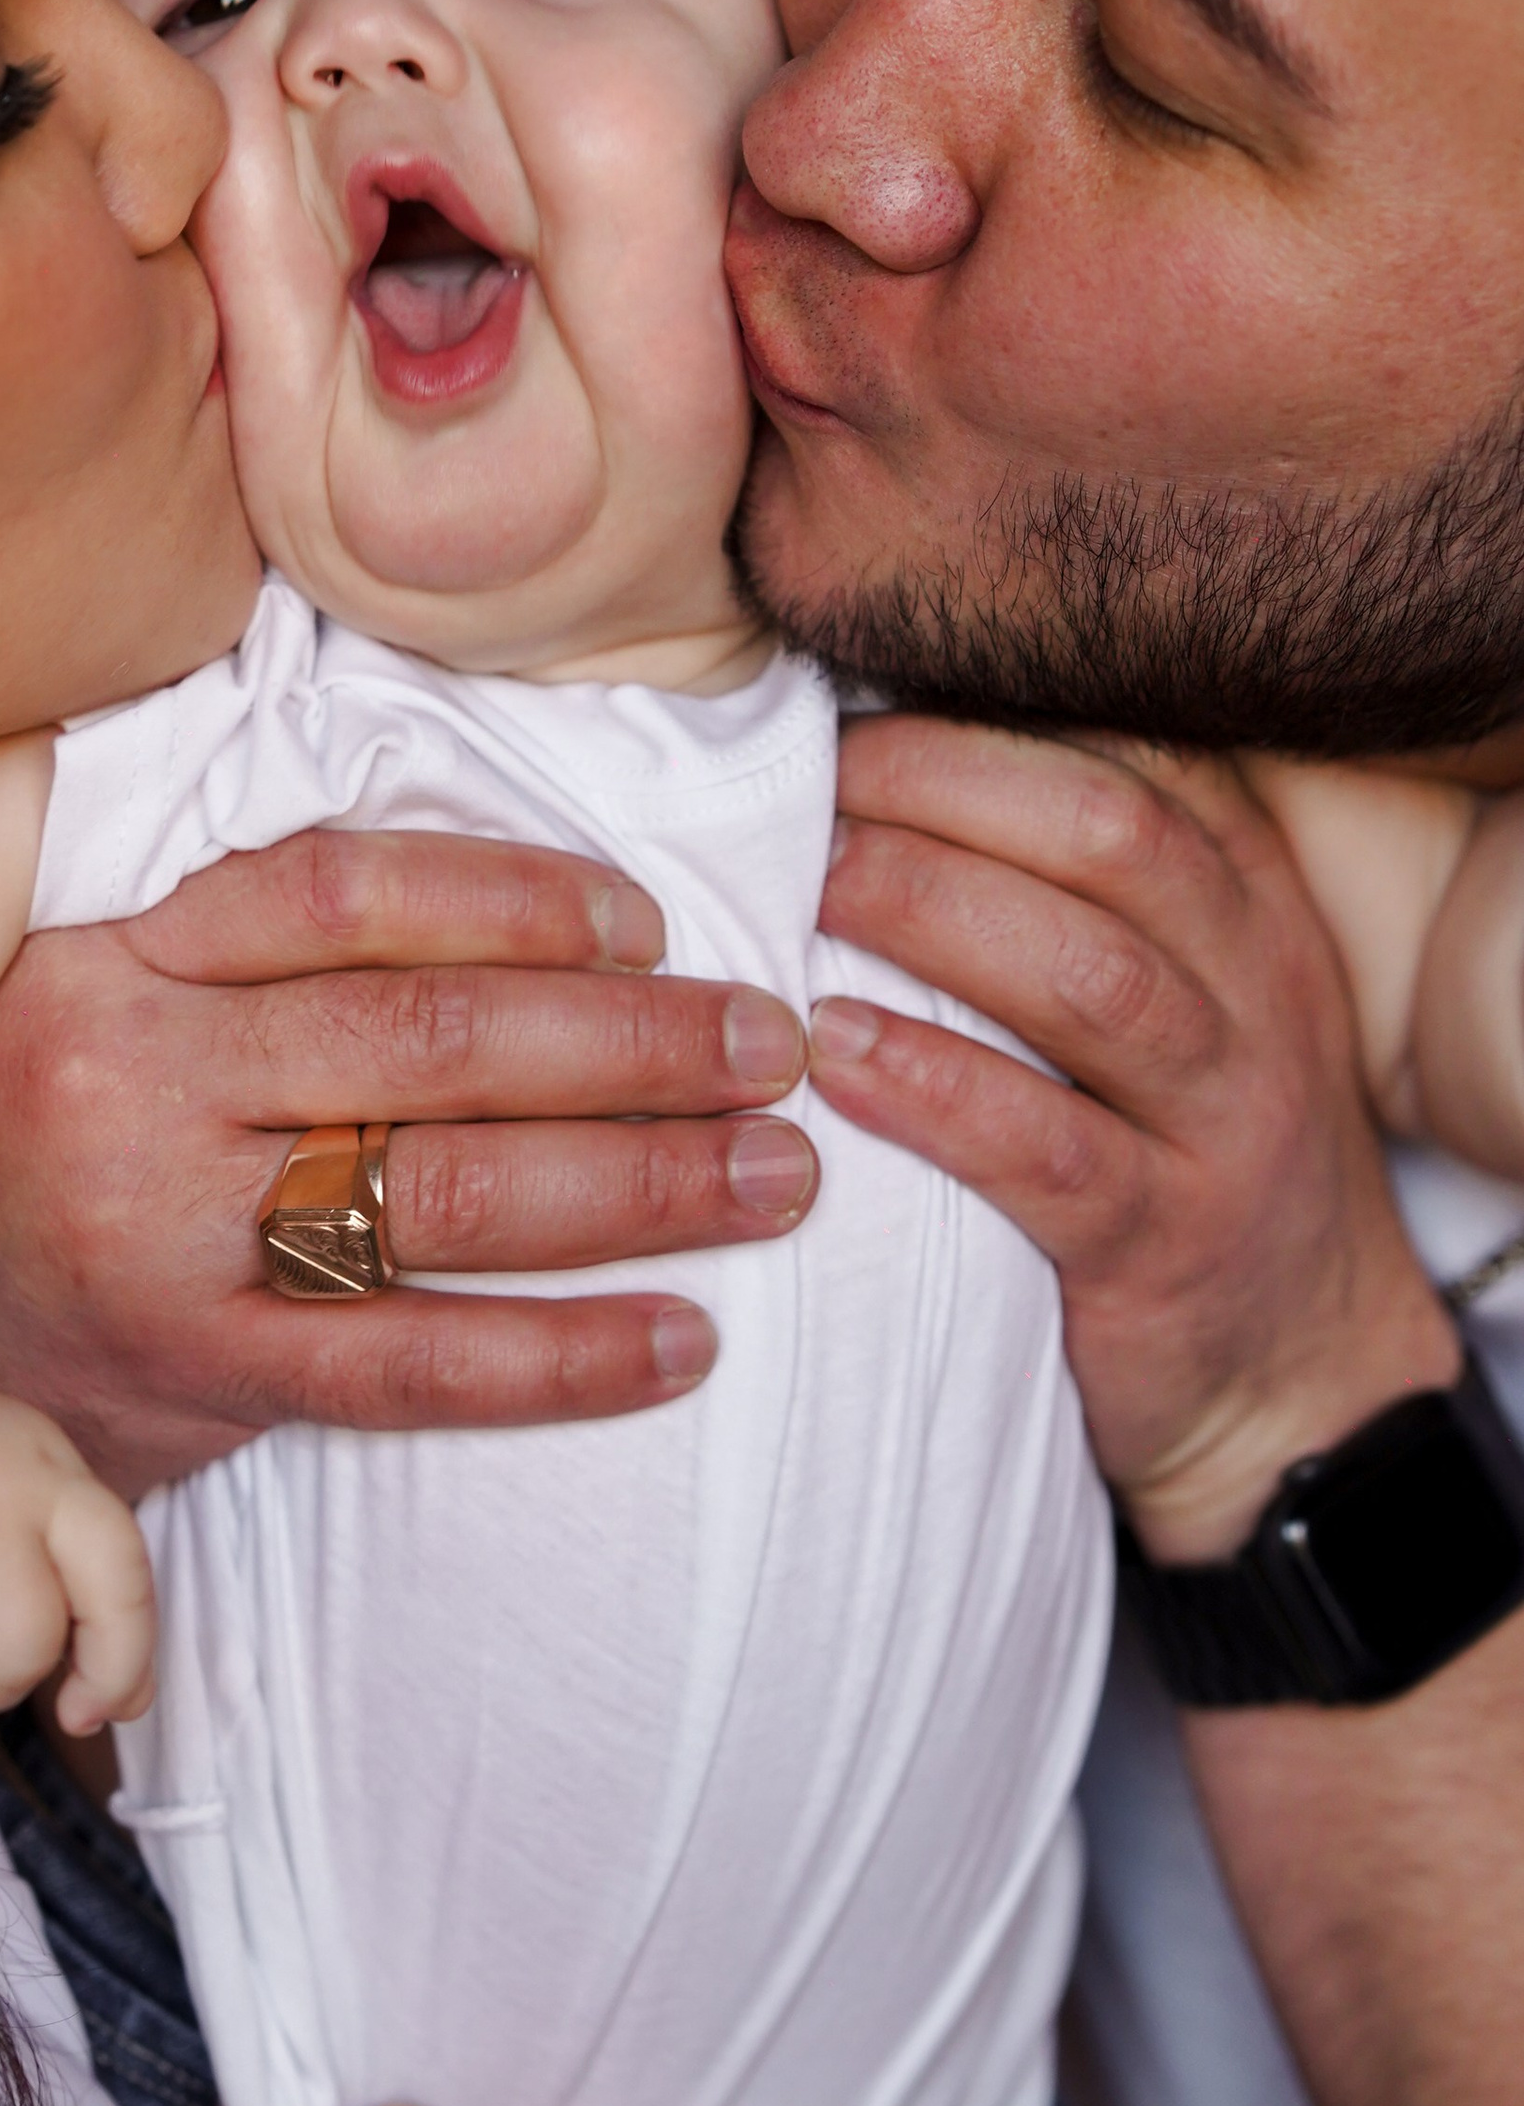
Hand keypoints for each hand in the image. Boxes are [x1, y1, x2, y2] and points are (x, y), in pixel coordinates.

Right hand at [0, 829, 818, 1499]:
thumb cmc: (22, 1130)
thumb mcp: (79, 981)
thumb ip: (232, 931)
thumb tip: (489, 887)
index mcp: (111, 956)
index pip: (338, 893)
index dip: (511, 897)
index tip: (648, 918)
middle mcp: (134, 1084)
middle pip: (428, 1042)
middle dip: (633, 1042)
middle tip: (776, 1046)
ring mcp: (161, 1237)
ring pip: (439, 1194)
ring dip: (639, 1183)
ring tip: (777, 1174)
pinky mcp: (193, 1374)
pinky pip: (406, 1368)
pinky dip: (559, 1357)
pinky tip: (681, 1340)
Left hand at [811, 718, 1457, 1561]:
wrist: (1302, 1372)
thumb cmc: (1180, 1149)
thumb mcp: (1175, 996)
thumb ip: (1070, 892)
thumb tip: (868, 779)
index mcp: (1248, 905)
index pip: (1130, 769)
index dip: (976, 737)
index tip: (841, 733)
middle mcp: (1256, 991)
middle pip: (1109, 841)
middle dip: (942, 796)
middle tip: (803, 804)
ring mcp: (1224, 1121)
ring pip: (1090, 979)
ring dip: (929, 918)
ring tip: (803, 899)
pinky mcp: (1168, 1244)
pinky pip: (1054, 1152)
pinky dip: (936, 1090)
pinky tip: (837, 1054)